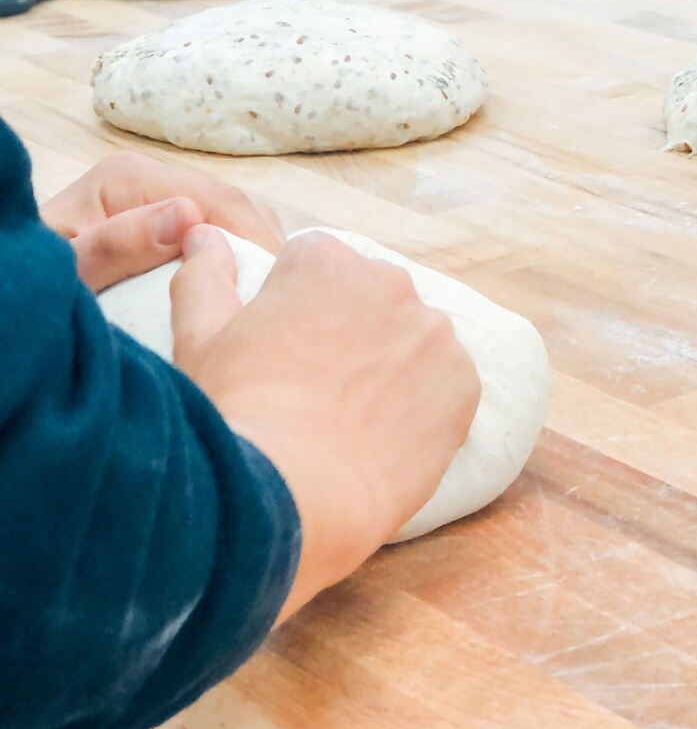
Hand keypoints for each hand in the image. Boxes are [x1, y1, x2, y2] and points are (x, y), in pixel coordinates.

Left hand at [42, 152, 282, 292]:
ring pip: (239, 219)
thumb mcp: (70, 273)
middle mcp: (152, 177)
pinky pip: (227, 234)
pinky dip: (246, 261)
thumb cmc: (38, 288)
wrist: (18, 289)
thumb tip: (186, 217)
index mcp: (129, 177)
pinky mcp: (173, 220)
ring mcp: (165, 197)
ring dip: (260, 257)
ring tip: (276, 303)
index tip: (273, 294)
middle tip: (286, 305)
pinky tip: (253, 296)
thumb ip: (116, 246)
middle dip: (265, 252)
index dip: (254, 244)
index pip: (218, 200)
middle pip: (236, 207)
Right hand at [170, 227, 480, 618]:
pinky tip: (389, 437)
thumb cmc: (237, 413)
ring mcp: (432, 332)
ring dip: (392, 366)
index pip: (316, 268)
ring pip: (413, 341)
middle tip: (318, 389)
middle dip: (351, 332)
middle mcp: (388, 281)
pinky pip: (447, 385)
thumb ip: (205, 275)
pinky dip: (426, 407)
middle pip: (371, 299)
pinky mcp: (463, 382)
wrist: (289, 495)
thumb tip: (204, 233)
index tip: (285, 354)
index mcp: (325, 260)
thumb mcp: (200, 337)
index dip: (296, 312)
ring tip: (355, 418)